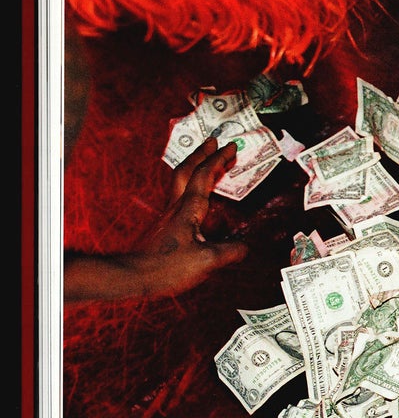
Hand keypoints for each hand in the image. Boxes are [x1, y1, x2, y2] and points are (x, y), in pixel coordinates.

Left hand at [64, 136, 249, 300]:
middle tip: (213, 142)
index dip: (218, 159)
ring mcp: (168, 216)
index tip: (231, 147)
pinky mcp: (164, 227)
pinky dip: (190, 187)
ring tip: (206, 162)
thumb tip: (246, 246)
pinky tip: (197, 197)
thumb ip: (229, 251)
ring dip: (194, 167)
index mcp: (188, 209)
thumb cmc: (166, 267)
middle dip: (200, 154)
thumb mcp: (206, 261)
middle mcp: (176, 207)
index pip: (203, 176)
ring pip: (180, 182)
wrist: (133, 276)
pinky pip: (179, 197)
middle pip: (185, 171)